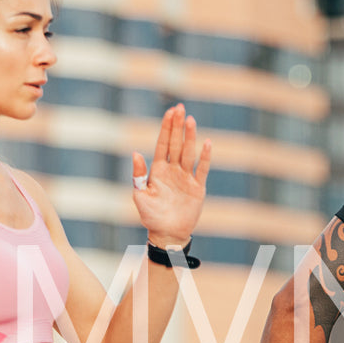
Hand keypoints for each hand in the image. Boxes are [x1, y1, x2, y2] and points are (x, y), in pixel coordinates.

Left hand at [133, 104, 209, 246]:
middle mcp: (173, 170)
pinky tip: (207, 143)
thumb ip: (138, 175)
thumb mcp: (140, 196)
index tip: (169, 112)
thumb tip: (135, 153)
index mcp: (158, 170)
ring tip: (191, 120)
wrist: (167, 234)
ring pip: (189, 153)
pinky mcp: (197, 187)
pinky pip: (202, 169)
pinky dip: (205, 157)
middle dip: (178, 126)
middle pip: (176, 143)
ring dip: (190, 137)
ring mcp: (186, 178)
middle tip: (180, 108)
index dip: (166, 128)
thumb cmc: (151, 216)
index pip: (163, 144)